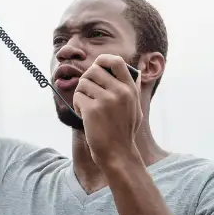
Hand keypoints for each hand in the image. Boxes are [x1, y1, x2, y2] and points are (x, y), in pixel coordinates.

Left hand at [72, 54, 143, 168]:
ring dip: (81, 94)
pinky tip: (84, 115)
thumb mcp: (136, 108)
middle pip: (93, 70)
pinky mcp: (92, 110)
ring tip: (87, 107)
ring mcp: (106, 100)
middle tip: (87, 93)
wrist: (118, 154)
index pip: (116, 61)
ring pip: (83, 83)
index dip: (103, 60)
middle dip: (86, 80)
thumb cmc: (124, 131)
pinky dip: (77, 106)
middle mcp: (120, 92)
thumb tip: (136, 71)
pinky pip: (77, 97)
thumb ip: (133, 89)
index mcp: (130, 89)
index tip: (97, 67)